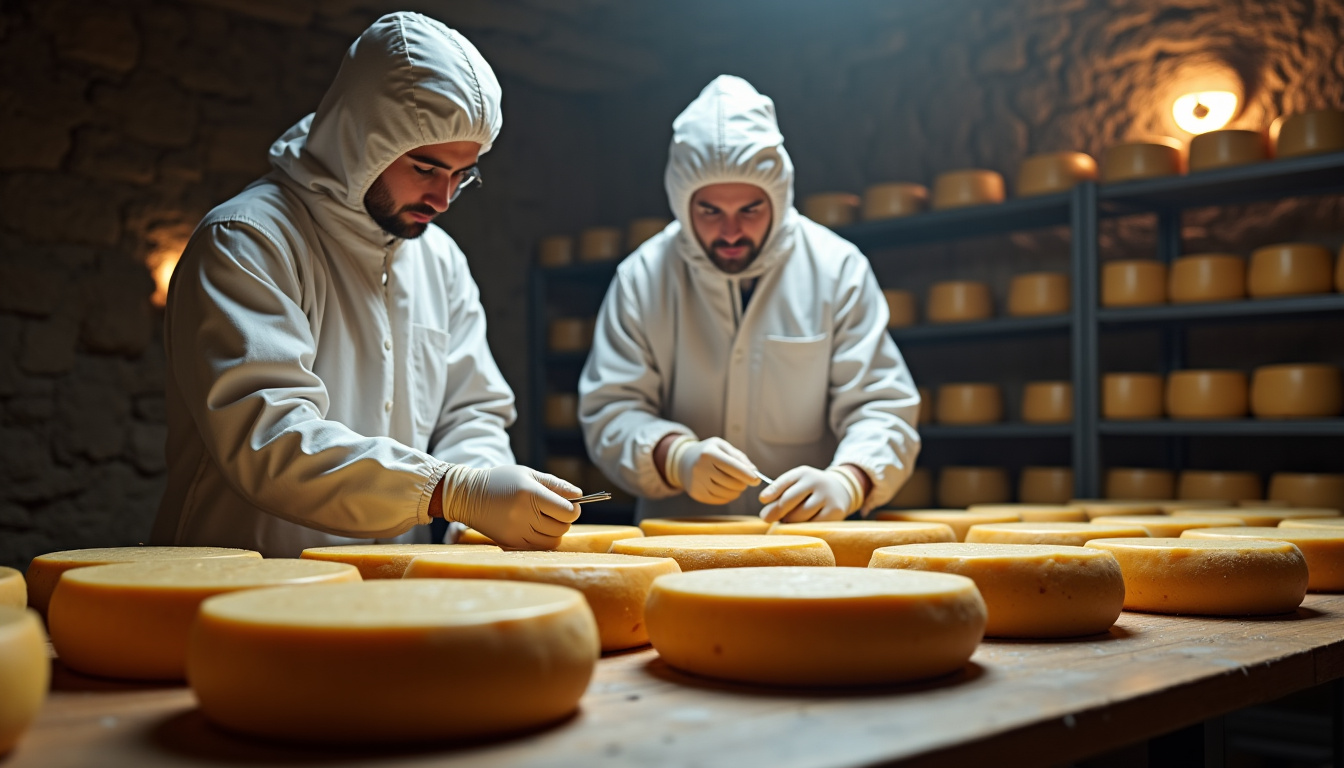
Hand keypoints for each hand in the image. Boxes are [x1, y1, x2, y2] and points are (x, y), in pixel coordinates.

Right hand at [439, 465, 582, 549]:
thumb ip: (556, 485)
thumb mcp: (528, 474)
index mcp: (530, 494)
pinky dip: (542, 540)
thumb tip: (579, 495)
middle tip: (556, 510)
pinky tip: (534, 528)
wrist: (467, 496)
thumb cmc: (501, 481)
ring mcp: (516, 532)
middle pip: (562, 527)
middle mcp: (524, 515)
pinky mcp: (510, 544)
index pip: (567, 511)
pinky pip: (538, 548)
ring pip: (553, 541)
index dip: (575, 509)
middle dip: (565, 519)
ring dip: (555, 531)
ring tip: (544, 519)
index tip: (571, 504)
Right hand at [668, 437, 759, 504]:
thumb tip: (754, 472)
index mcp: (709, 453)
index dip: (747, 475)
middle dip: (743, 483)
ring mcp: (697, 482)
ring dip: (737, 491)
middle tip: (746, 481)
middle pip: (730, 482)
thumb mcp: (722, 447)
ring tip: (738, 485)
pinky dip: (728, 497)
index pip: (732, 467)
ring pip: (726, 493)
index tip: (757, 480)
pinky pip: (719, 499)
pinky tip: (729, 490)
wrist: (683, 461)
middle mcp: (701, 468)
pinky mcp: (697, 494)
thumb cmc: (709, 452)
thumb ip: (739, 458)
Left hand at [758, 466, 859, 522]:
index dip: (772, 491)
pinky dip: (803, 527)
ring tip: (786, 520)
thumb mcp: (797, 484)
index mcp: (803, 473)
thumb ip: (781, 492)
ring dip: (789, 521)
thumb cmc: (810, 489)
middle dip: (775, 511)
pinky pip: (813, 524)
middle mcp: (816, 481)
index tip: (762, 500)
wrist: (840, 489)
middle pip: (790, 499)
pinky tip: (800, 525)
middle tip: (766, 518)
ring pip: (800, 515)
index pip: (784, 481)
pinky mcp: (835, 511)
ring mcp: (827, 496)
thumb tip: (766, 510)